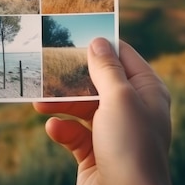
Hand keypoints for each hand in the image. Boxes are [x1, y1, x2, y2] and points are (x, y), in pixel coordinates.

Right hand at [34, 38, 174, 184]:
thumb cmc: (130, 146)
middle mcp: (131, 108)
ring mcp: (112, 131)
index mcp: (146, 90)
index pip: (122, 56)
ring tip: (38, 101)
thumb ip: (106, 68)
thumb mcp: (119, 98)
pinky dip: (62, 129)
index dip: (99, 44)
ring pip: (81, 106)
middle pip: (97, 80)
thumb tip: (98, 41)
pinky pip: (74, 132)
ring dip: (60, 103)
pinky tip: (53, 128)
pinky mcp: (94, 151)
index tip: (72, 33)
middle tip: (46, 65)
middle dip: (72, 76)